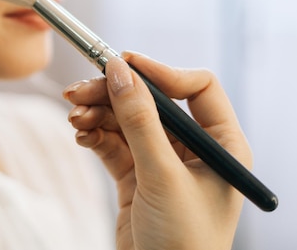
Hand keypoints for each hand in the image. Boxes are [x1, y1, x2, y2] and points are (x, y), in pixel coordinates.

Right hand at [63, 52, 251, 249]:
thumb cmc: (182, 242)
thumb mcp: (162, 176)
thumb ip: (140, 121)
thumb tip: (120, 70)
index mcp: (221, 144)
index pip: (196, 87)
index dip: (160, 72)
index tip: (122, 64)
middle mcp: (194, 149)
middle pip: (151, 102)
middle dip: (114, 95)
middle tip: (78, 90)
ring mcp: (162, 162)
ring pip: (127, 122)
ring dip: (98, 115)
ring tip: (74, 116)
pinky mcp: (136, 177)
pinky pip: (114, 144)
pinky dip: (96, 136)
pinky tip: (81, 134)